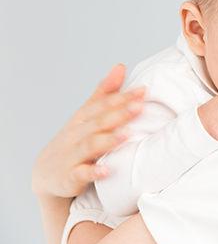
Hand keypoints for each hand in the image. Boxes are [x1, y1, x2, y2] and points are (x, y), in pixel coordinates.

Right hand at [32, 64, 144, 199]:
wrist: (47, 172)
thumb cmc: (76, 138)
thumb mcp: (88, 114)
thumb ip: (105, 92)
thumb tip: (120, 66)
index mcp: (84, 117)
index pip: (104, 104)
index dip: (123, 97)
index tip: (144, 90)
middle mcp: (77, 134)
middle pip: (99, 121)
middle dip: (120, 114)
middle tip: (140, 106)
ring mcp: (73, 155)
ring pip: (91, 145)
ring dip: (108, 139)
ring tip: (127, 134)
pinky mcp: (70, 176)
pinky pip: (80, 174)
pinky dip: (92, 172)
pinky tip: (105, 171)